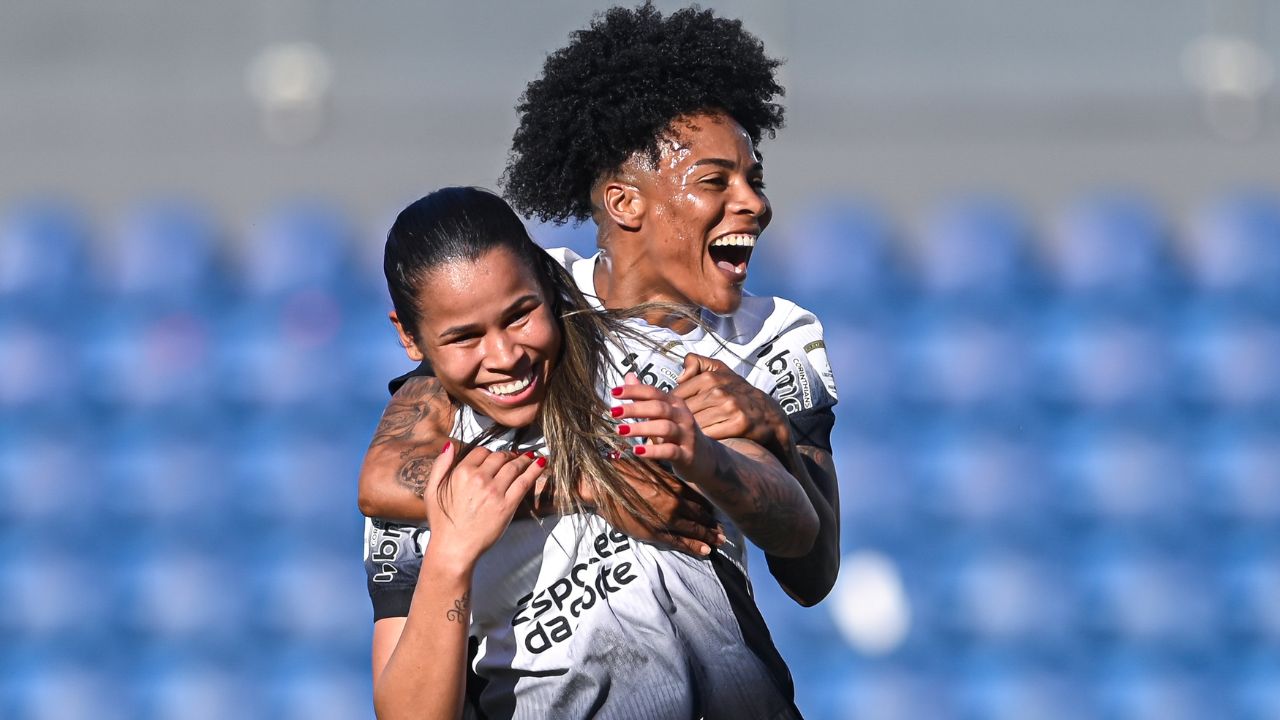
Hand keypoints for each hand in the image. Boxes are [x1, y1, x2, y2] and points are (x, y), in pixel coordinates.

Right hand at [423, 442, 546, 565]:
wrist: (453, 548)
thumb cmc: (443, 523)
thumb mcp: (432, 490)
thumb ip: (441, 465)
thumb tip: (449, 445)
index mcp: (461, 473)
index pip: (482, 452)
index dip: (490, 453)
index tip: (496, 457)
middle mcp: (479, 479)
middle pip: (500, 457)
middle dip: (508, 455)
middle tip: (515, 457)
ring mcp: (495, 491)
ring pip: (514, 467)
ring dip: (524, 460)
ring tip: (531, 458)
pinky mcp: (507, 505)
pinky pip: (524, 482)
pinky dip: (534, 470)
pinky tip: (541, 464)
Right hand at [591, 457, 724, 556]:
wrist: (602, 486)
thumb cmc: (622, 472)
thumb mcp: (648, 467)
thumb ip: (664, 475)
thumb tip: (671, 476)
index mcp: (675, 486)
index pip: (700, 500)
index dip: (709, 509)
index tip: (715, 515)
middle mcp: (676, 502)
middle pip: (702, 516)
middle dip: (713, 526)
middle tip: (723, 534)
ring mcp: (667, 519)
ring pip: (695, 530)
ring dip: (709, 537)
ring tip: (720, 543)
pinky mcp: (655, 532)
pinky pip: (680, 542)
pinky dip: (694, 547)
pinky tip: (705, 551)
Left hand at [611, 376, 714, 482]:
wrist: (705, 458)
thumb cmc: (678, 434)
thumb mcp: (663, 413)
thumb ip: (645, 397)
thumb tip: (628, 376)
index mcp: (675, 403)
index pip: (653, 392)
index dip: (634, 390)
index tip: (614, 392)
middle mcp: (682, 416)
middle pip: (658, 407)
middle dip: (635, 408)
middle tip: (613, 412)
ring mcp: (686, 435)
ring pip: (664, 427)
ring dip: (641, 428)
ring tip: (620, 430)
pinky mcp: (687, 455)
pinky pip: (669, 451)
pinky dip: (652, 451)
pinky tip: (637, 451)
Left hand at [672, 353, 790, 453]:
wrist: (768, 413)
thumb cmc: (737, 392)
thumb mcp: (721, 370)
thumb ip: (697, 364)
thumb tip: (680, 376)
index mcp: (710, 378)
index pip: (677, 396)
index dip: (670, 408)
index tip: (667, 417)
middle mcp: (719, 391)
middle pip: (684, 412)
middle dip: (675, 422)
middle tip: (668, 431)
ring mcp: (730, 407)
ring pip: (696, 424)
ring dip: (686, 433)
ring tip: (680, 438)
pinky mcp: (739, 424)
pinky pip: (711, 435)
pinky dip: (702, 440)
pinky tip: (698, 443)